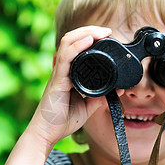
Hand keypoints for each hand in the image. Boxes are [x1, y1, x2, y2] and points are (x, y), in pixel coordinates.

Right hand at [28, 26, 112, 146]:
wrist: (47, 134)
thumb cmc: (61, 120)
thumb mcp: (87, 106)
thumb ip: (100, 96)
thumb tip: (117, 88)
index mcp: (68, 73)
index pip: (76, 46)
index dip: (90, 37)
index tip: (107, 36)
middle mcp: (62, 69)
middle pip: (72, 39)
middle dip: (90, 30)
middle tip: (107, 31)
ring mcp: (58, 73)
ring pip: (68, 42)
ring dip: (86, 33)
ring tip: (101, 32)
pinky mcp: (57, 80)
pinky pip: (66, 57)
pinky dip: (78, 46)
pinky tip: (89, 40)